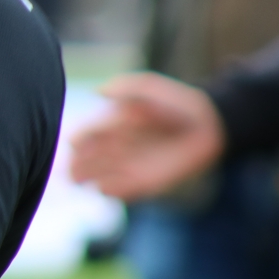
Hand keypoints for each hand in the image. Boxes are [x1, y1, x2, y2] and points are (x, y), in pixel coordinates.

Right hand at [69, 72, 225, 200]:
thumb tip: (98, 92)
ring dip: (86, 181)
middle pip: (84, 160)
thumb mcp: (148, 87)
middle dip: (75, 166)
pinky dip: (111, 191)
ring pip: (96, 177)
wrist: (206, 124)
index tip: (75, 143)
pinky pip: (121, 192)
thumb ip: (125, 88)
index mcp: (108, 124)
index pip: (84, 136)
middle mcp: (113, 147)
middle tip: (72, 171)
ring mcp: (127, 166)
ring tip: (81, 182)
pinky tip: (105, 189)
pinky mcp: (144, 183)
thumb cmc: (174, 101)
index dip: (77, 141)